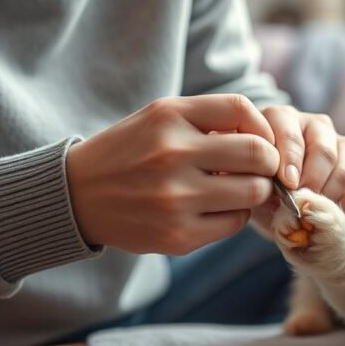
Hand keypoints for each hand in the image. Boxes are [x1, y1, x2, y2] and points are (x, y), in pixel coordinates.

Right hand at [66, 95, 279, 254]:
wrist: (77, 195)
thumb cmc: (130, 152)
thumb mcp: (160, 118)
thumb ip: (210, 118)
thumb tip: (267, 138)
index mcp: (169, 117)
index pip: (242, 110)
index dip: (262, 126)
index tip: (259, 139)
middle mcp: (172, 154)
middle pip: (258, 154)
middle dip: (268, 162)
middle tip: (259, 169)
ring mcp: (175, 198)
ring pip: (253, 193)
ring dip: (255, 191)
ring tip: (237, 188)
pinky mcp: (177, 235)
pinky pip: (234, 223)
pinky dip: (235, 215)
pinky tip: (216, 208)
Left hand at [260, 105, 344, 211]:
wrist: (267, 195)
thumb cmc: (254, 180)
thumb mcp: (249, 178)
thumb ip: (260, 179)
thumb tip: (287, 192)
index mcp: (280, 118)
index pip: (290, 135)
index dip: (291, 161)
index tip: (288, 185)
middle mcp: (312, 123)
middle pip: (323, 150)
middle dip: (313, 180)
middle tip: (301, 202)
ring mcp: (336, 140)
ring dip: (330, 191)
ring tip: (312, 209)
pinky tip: (329, 211)